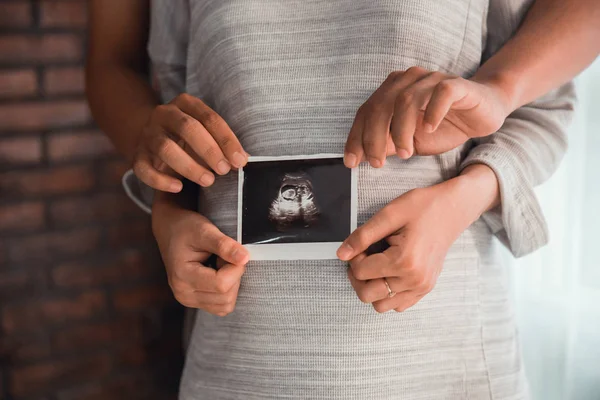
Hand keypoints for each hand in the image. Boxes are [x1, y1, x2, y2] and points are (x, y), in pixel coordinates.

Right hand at [133, 93, 248, 192]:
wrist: (151, 136)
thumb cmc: (188, 137)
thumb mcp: (206, 133)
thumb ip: (223, 144)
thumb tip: (243, 160)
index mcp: (185, 104)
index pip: (210, 118)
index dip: (227, 140)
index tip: (240, 161)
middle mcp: (164, 114)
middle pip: (188, 128)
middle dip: (209, 151)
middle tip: (224, 170)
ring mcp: (148, 134)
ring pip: (166, 148)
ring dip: (189, 167)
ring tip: (208, 181)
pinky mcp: (137, 155)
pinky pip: (144, 169)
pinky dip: (161, 180)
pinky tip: (178, 187)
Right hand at [152, 194, 249, 315]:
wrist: (171, 230)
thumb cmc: (184, 228)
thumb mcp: (205, 230)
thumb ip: (225, 245)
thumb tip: (244, 258)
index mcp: (183, 276)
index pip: (222, 284)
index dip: (235, 268)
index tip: (232, 253)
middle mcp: (184, 293)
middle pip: (225, 297)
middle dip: (232, 276)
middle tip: (222, 257)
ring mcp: (189, 299)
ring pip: (226, 305)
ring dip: (230, 284)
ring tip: (218, 265)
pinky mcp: (196, 301)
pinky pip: (221, 306)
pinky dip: (226, 291)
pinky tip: (218, 274)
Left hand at [337, 164, 498, 312]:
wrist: (452, 211)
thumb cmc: (423, 208)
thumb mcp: (389, 214)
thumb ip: (362, 236)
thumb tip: (342, 254)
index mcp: (404, 261)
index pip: (360, 272)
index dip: (354, 258)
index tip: (362, 245)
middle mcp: (414, 280)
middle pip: (367, 295)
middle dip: (358, 276)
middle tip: (365, 257)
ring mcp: (421, 287)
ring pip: (381, 305)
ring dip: (372, 288)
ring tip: (377, 266)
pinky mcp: (425, 289)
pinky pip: (398, 305)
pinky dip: (388, 294)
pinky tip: (389, 273)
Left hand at [343, 67, 512, 167]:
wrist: (482, 113)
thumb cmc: (443, 126)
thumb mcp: (411, 141)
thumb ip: (388, 145)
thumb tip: (362, 158)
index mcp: (393, 91)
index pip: (366, 112)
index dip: (356, 137)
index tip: (351, 162)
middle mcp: (409, 80)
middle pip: (381, 105)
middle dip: (374, 137)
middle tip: (377, 163)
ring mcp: (432, 80)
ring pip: (407, 99)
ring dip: (401, 130)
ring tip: (405, 153)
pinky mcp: (457, 85)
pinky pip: (442, 93)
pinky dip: (432, 112)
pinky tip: (429, 129)